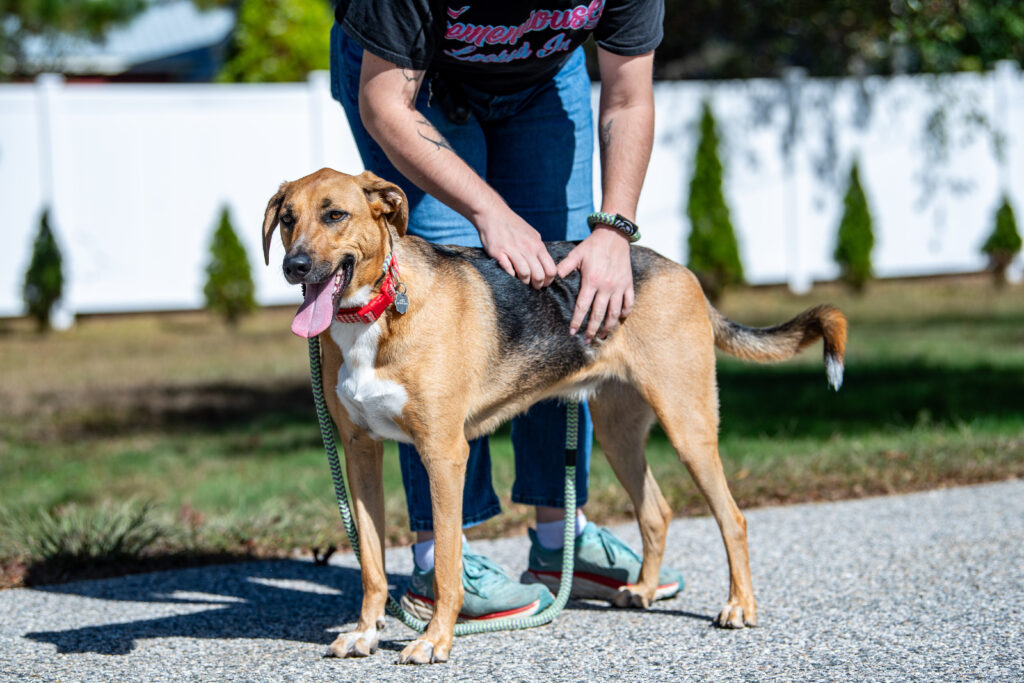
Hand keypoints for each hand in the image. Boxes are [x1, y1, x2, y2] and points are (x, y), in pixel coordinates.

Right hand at [477, 209, 557, 288]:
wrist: (493, 214)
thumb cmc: (512, 225)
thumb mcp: (531, 234)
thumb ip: (538, 247)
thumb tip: (544, 262)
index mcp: (537, 245)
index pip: (551, 269)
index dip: (549, 280)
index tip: (544, 283)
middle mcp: (528, 248)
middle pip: (539, 275)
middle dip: (537, 285)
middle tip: (533, 286)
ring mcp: (514, 250)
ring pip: (525, 274)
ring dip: (524, 282)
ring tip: (521, 282)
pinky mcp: (499, 253)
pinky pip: (508, 270)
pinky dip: (510, 276)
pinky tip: (510, 274)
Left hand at [556, 226, 633, 341]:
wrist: (614, 235)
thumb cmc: (593, 246)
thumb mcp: (576, 254)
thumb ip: (563, 267)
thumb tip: (551, 277)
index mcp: (591, 281)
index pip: (582, 307)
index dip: (576, 321)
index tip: (572, 332)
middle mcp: (606, 287)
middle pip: (599, 315)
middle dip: (592, 330)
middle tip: (588, 341)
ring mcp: (619, 286)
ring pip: (614, 313)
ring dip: (608, 327)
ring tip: (603, 336)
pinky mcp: (628, 284)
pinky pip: (628, 302)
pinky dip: (625, 312)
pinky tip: (619, 319)